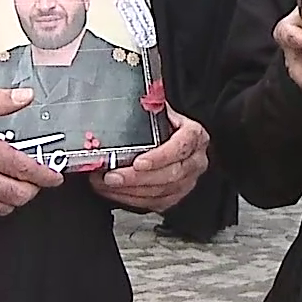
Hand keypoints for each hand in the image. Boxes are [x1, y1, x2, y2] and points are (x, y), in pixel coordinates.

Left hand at [90, 113, 209, 211]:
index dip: (160, 157)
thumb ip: (151, 106)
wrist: (169, 139)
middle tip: (112, 176)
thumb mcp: (159, 111)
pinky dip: (131, 200)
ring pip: (161, 192)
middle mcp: (196, 160)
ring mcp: (188, 181)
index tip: (138, 162)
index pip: (182, 147)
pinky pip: (155, 204)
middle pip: (171, 174)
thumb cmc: (163, 125)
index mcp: (195, 135)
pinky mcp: (176, 196)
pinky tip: (115, 193)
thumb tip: (139, 98)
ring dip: (130, 191)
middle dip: (137, 178)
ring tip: (106, 184)